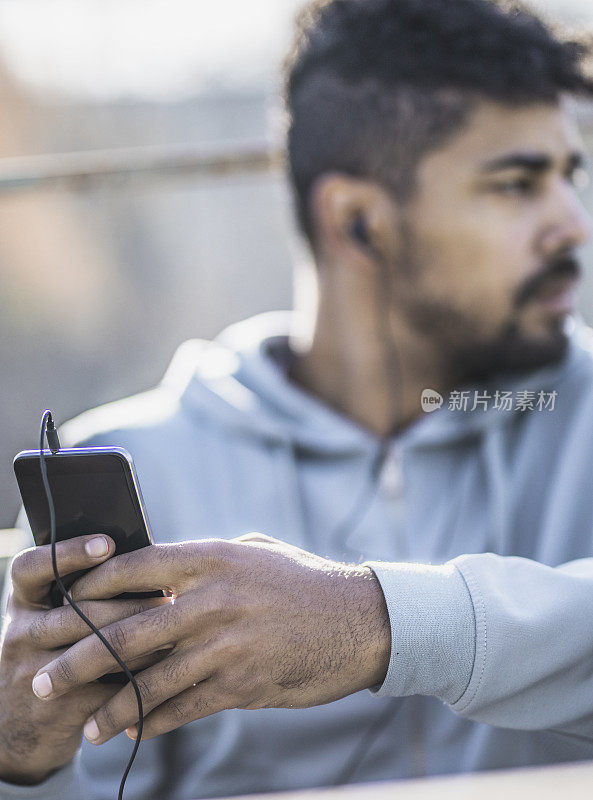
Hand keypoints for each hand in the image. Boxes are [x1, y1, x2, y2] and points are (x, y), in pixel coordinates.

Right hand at [0, 535, 169, 784]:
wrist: (21, 731)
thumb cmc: (55, 653)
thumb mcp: (50, 619)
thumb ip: (83, 592)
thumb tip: (147, 561)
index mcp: (23, 602)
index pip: (31, 567)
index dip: (67, 553)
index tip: (108, 543)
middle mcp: (20, 633)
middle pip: (79, 610)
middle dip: (130, 604)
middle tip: (171, 597)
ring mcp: (33, 673)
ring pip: (98, 650)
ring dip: (143, 641)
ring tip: (176, 632)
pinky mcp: (56, 710)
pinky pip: (108, 689)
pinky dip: (141, 679)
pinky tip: (167, 672)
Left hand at [33, 534, 390, 744]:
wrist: (360, 619)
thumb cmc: (303, 580)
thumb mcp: (253, 551)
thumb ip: (205, 560)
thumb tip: (159, 573)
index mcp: (213, 557)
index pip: (135, 567)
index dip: (93, 585)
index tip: (67, 603)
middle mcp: (213, 598)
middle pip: (128, 631)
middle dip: (79, 659)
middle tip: (45, 678)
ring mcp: (227, 643)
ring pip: (151, 680)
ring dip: (111, 706)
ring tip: (85, 725)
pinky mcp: (243, 683)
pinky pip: (185, 707)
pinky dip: (154, 721)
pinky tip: (133, 730)